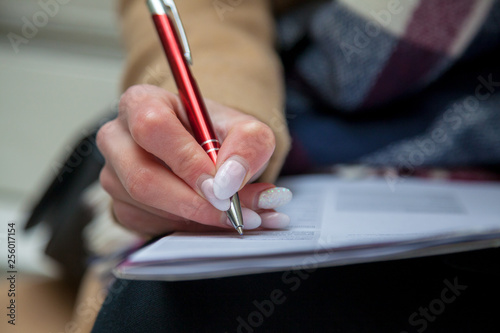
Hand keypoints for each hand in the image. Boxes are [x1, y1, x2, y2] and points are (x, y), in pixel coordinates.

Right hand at [97, 85, 291, 236]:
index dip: (187, 161)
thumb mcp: (245, 129)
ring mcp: (114, 174)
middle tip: (233, 212)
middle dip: (192, 202)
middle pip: (141, 177)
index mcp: (141, 102)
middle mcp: (118, 137)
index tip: (221, 186)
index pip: (152, 128)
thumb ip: (247, 145)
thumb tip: (229, 181)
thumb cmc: (218, 134)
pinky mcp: (121, 205)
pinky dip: (189, 227)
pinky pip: (151, 225)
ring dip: (197, 217)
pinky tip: (213, 218)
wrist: (208, 151)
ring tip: (239, 215)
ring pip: (147, 206)